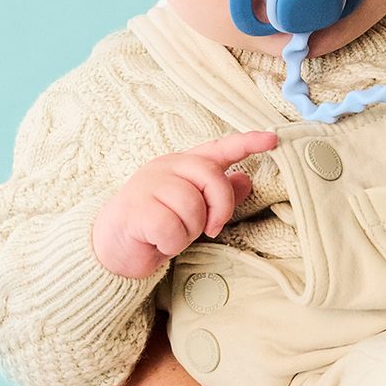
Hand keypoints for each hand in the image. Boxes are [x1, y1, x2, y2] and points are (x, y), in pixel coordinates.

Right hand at [92, 130, 277, 277]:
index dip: (247, 142)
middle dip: (219, 208)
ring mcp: (149, 185)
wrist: (112, 246)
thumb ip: (217, 194)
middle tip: (211, 229)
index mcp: (183, 164)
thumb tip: (246, 180)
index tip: (273, 139)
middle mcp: (167, 167)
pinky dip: (171, 243)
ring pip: (192, 207)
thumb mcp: (193, 209)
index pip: (219, 148)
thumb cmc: (157, 224)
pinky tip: (158, 242)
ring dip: (188, 232)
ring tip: (172, 234)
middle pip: (211, 178)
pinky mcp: (137, 208)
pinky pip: (172, 228)